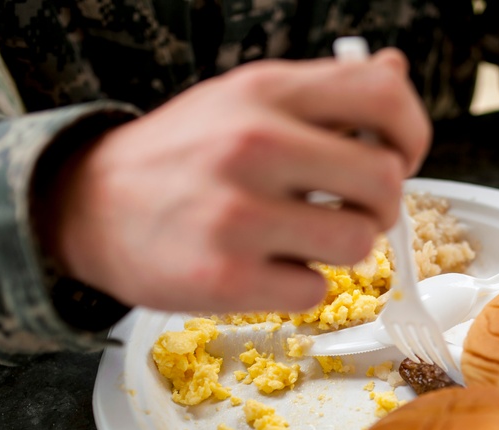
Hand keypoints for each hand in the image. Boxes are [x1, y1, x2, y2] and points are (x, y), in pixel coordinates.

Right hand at [42, 49, 429, 313]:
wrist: (86, 205)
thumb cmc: (179, 155)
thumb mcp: (244, 99)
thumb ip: (323, 92)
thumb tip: (395, 70)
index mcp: (266, 91)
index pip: (385, 99)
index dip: (412, 135)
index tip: (401, 157)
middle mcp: (254, 145)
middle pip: (386, 183)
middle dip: (379, 205)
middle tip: (348, 209)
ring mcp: (238, 215)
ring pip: (359, 243)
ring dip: (338, 249)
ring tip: (298, 238)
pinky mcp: (226, 279)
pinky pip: (315, 290)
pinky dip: (298, 286)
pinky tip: (264, 267)